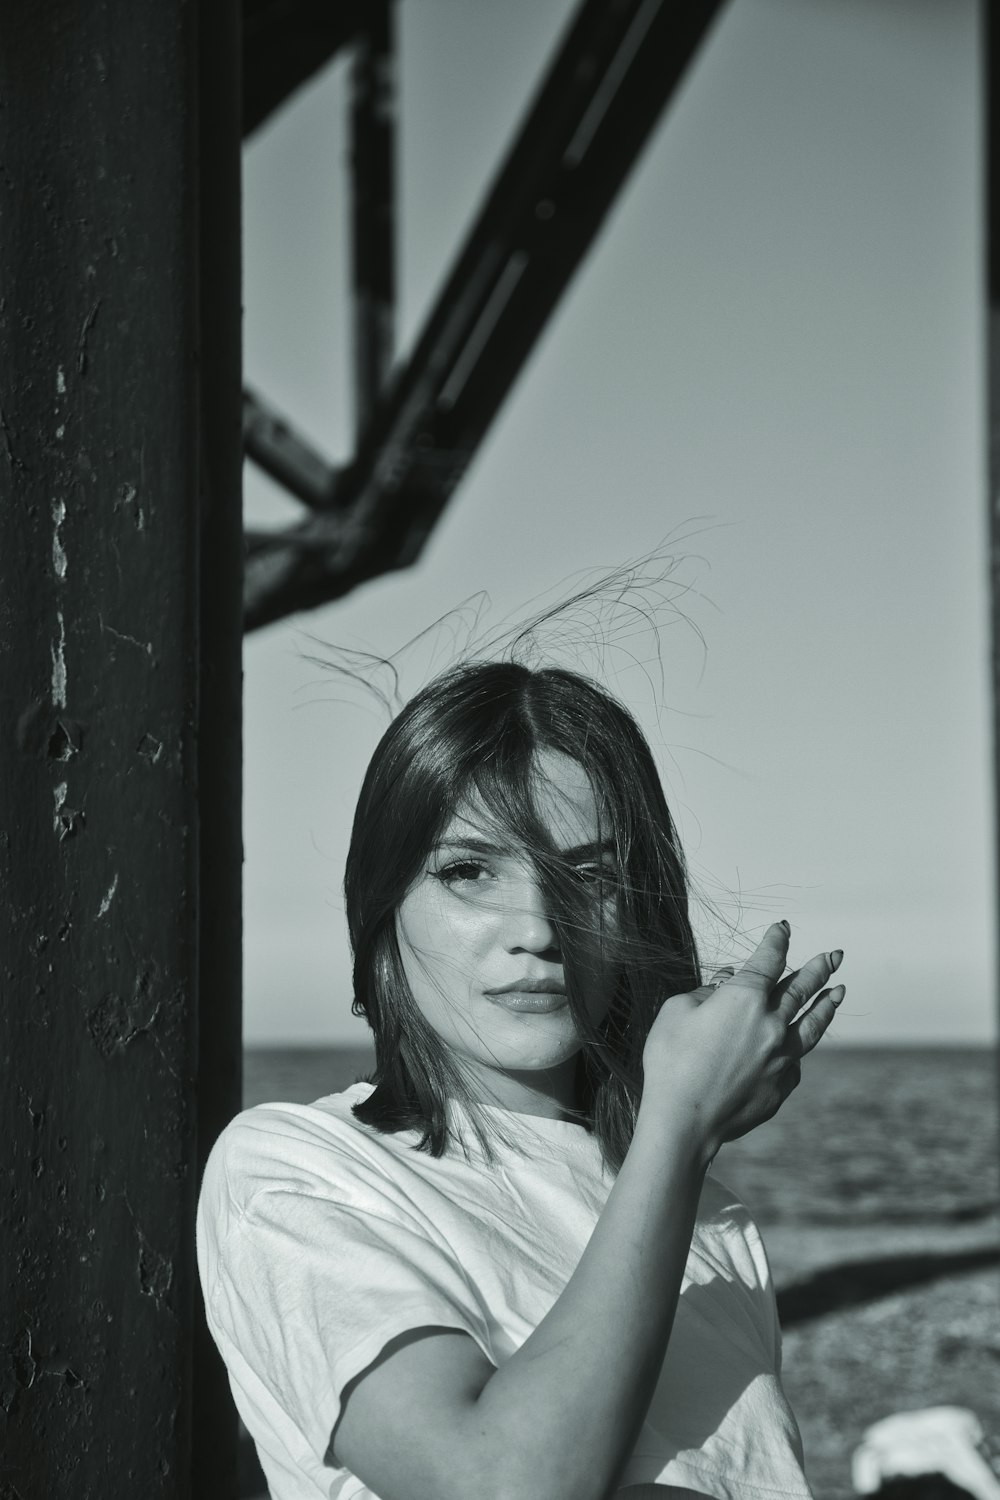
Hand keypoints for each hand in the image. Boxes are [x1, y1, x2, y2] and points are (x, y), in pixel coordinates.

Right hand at [640, 922, 843, 1158]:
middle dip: (819, 968)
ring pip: (813, 1024)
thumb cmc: (671, 1063)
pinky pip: (795, 1059)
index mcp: (744, 999)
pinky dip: (798, 1046)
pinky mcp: (782, 1085)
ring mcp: (782, 1057)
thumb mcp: (675, 1012)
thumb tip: (725, 985)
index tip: (783, 929)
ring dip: (827, 1004)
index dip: (776, 941)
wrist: (684, 1122)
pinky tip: (799, 1043)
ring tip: (840, 990)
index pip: (768, 960)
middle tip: (835, 955)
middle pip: (802, 988)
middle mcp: (771, 1024)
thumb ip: (704, 993)